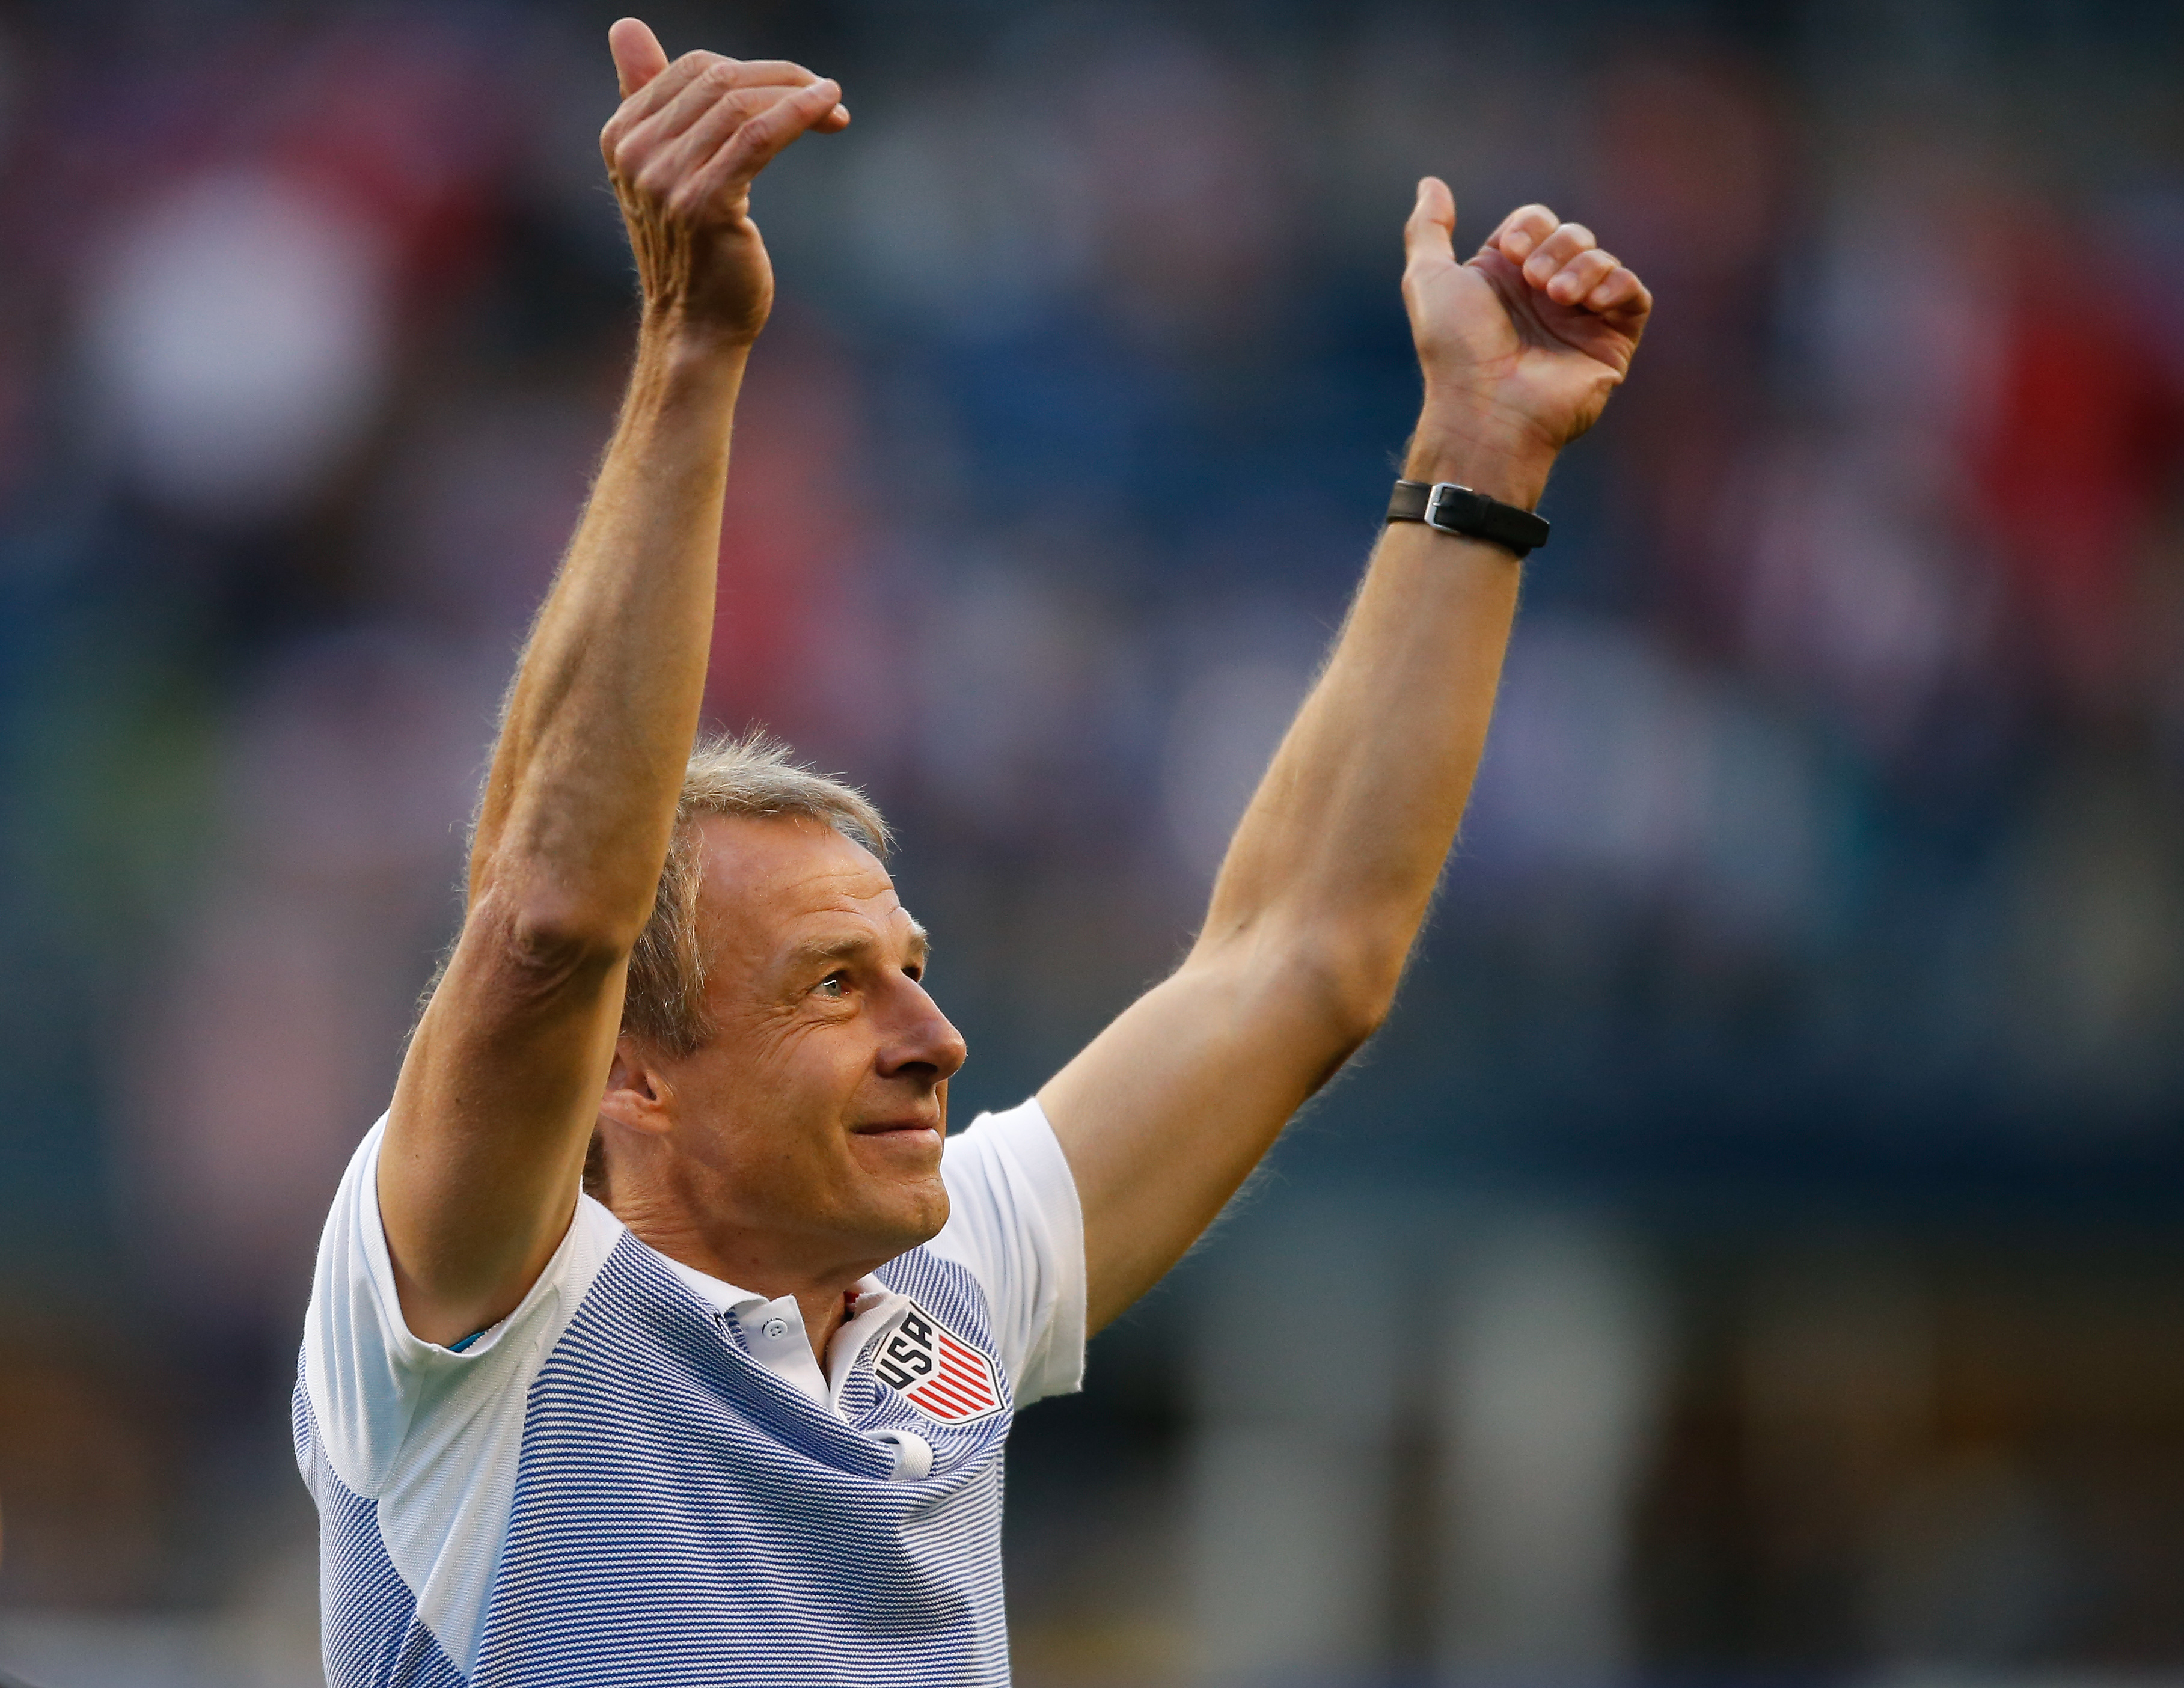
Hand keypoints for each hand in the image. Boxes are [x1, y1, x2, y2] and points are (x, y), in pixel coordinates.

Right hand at [600, 18, 848, 344]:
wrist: (696, 327)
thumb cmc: (693, 252)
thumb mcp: (666, 170)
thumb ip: (651, 100)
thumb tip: (626, 27)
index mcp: (621, 135)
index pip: (692, 69)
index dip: (752, 70)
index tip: (797, 88)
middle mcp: (635, 153)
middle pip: (718, 79)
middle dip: (780, 78)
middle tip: (826, 95)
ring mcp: (665, 180)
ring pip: (740, 104)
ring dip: (797, 95)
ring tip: (833, 104)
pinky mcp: (704, 204)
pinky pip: (757, 137)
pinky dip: (798, 113)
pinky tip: (828, 110)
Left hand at [1401, 178, 1650, 501]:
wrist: (1487, 408)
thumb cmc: (1453, 350)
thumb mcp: (1428, 279)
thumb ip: (1428, 229)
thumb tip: (1431, 184)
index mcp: (1506, 276)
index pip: (1537, 220)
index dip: (1529, 227)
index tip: (1510, 254)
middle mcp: (1544, 294)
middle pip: (1573, 234)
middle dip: (1557, 246)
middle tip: (1535, 283)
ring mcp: (1579, 319)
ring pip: (1604, 260)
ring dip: (1584, 267)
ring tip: (1559, 298)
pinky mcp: (1611, 342)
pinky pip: (1636, 295)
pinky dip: (1619, 286)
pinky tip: (1593, 302)